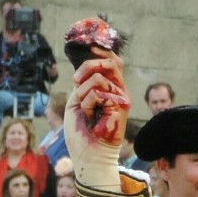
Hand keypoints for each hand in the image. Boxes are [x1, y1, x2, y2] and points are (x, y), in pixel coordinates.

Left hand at [65, 48, 129, 167]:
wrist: (87, 154)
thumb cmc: (81, 133)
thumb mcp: (77, 102)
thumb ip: (83, 84)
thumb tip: (83, 68)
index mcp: (109, 88)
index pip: (112, 61)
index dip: (102, 49)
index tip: (88, 42)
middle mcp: (118, 90)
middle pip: (110, 61)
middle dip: (88, 65)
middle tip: (76, 80)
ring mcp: (121, 96)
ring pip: (99, 76)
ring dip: (83, 91)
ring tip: (85, 108)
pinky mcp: (121, 104)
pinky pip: (97, 92)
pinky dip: (86, 103)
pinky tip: (91, 117)